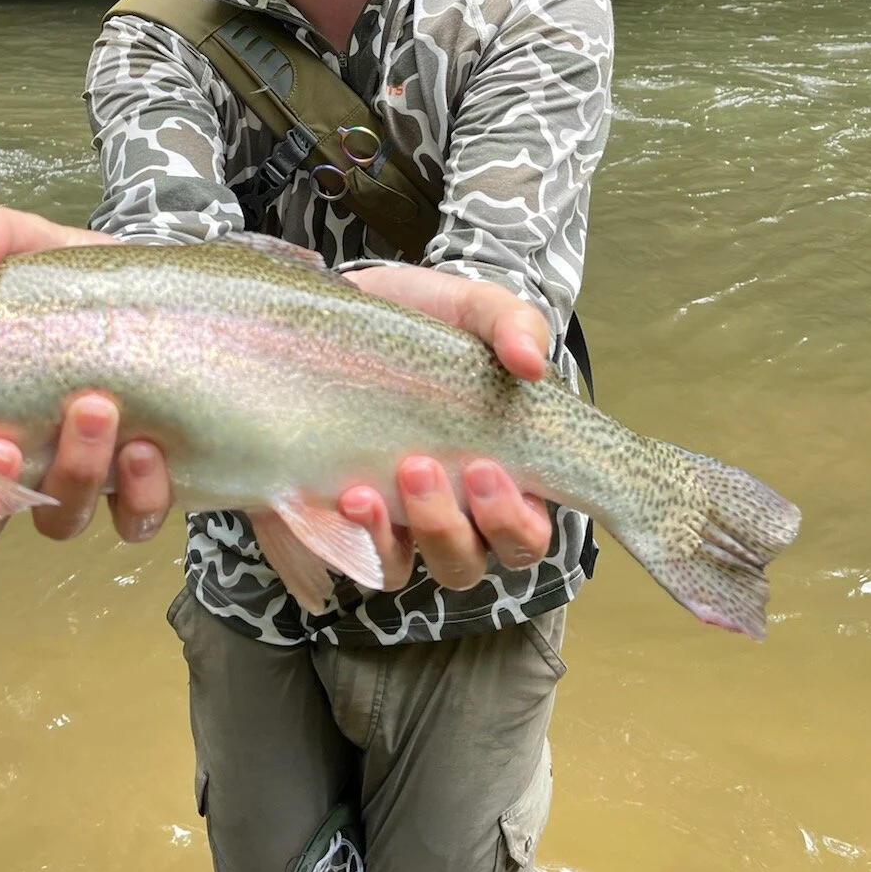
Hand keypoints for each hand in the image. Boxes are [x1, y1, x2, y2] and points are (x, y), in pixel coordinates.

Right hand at [0, 198, 172, 556]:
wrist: (162, 288)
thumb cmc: (70, 280)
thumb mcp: (25, 242)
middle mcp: (6, 466)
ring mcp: (70, 483)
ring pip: (53, 522)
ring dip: (70, 476)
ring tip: (94, 408)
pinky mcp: (136, 490)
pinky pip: (130, 522)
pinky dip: (136, 497)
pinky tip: (144, 449)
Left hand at [336, 264, 554, 590]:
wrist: (347, 303)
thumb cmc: (428, 320)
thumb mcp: (475, 309)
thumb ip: (513, 325)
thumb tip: (531, 364)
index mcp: (499, 476)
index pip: (526, 532)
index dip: (515, 522)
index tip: (486, 468)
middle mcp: (451, 511)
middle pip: (465, 562)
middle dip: (447, 527)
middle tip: (421, 466)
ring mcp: (393, 518)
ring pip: (404, 568)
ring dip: (392, 536)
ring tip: (366, 489)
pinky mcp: (339, 516)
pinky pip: (349, 554)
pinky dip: (351, 537)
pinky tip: (342, 495)